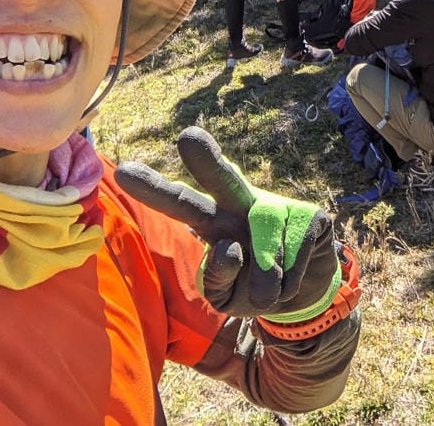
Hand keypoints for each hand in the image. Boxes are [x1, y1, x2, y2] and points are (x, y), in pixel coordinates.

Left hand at [115, 127, 340, 321]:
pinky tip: (293, 275)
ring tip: (270, 289)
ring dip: (265, 286)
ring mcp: (278, 207)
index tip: (123, 171)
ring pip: (264, 255)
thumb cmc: (252, 289)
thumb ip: (216, 278)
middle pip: (224, 179)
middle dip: (207, 161)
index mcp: (212, 219)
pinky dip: (290, 284)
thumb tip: (232, 246)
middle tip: (188, 137)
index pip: (180, 201)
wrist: (304, 295)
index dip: (154, 187)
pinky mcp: (310, 217)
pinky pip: (292, 261)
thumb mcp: (224, 297)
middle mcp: (242, 204)